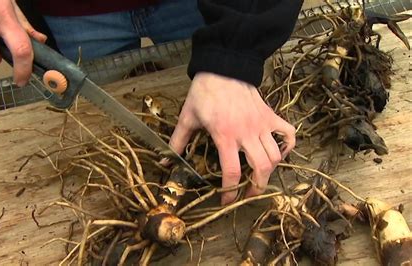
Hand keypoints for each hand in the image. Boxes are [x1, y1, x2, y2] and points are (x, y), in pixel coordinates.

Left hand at [170, 72, 295, 204]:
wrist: (224, 67)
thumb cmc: (204, 93)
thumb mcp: (187, 117)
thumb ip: (178, 141)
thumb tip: (164, 162)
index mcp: (225, 135)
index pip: (232, 171)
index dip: (230, 191)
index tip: (226, 201)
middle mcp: (247, 133)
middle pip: (261, 168)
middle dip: (256, 187)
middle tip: (248, 194)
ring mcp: (262, 124)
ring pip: (276, 155)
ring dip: (270, 171)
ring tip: (260, 177)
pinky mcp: (270, 115)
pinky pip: (288, 133)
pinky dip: (288, 145)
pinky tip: (279, 152)